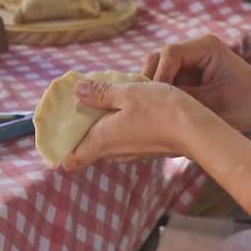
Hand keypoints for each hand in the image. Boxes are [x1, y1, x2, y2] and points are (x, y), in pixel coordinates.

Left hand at [59, 78, 221, 172]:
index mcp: (103, 140)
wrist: (197, 130)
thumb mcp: (128, 93)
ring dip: (100, 123)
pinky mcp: (146, 147)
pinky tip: (125, 105)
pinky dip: (117, 124)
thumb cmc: (161, 110)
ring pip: (106, 140)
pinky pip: (122, 137)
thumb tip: (78, 91)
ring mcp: (132, 152)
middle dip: (79, 128)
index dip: (60, 149)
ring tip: (100, 98)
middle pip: (87, 146)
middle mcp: (115, 151)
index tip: (53, 134)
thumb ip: (101, 94)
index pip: (72, 159)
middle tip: (76, 103)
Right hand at [142, 34, 250, 131]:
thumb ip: (186, 98)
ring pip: (157, 69)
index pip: (170, 53)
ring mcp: (189, 62)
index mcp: (206, 46)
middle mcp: (195, 49)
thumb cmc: (248, 102)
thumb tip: (156, 101)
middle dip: (153, 81)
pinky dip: (161, 94)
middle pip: (158, 58)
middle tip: (152, 106)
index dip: (160, 75)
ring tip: (156, 109)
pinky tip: (162, 110)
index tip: (158, 99)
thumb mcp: (216, 102)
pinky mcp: (187, 75)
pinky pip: (165, 80)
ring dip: (156, 89)